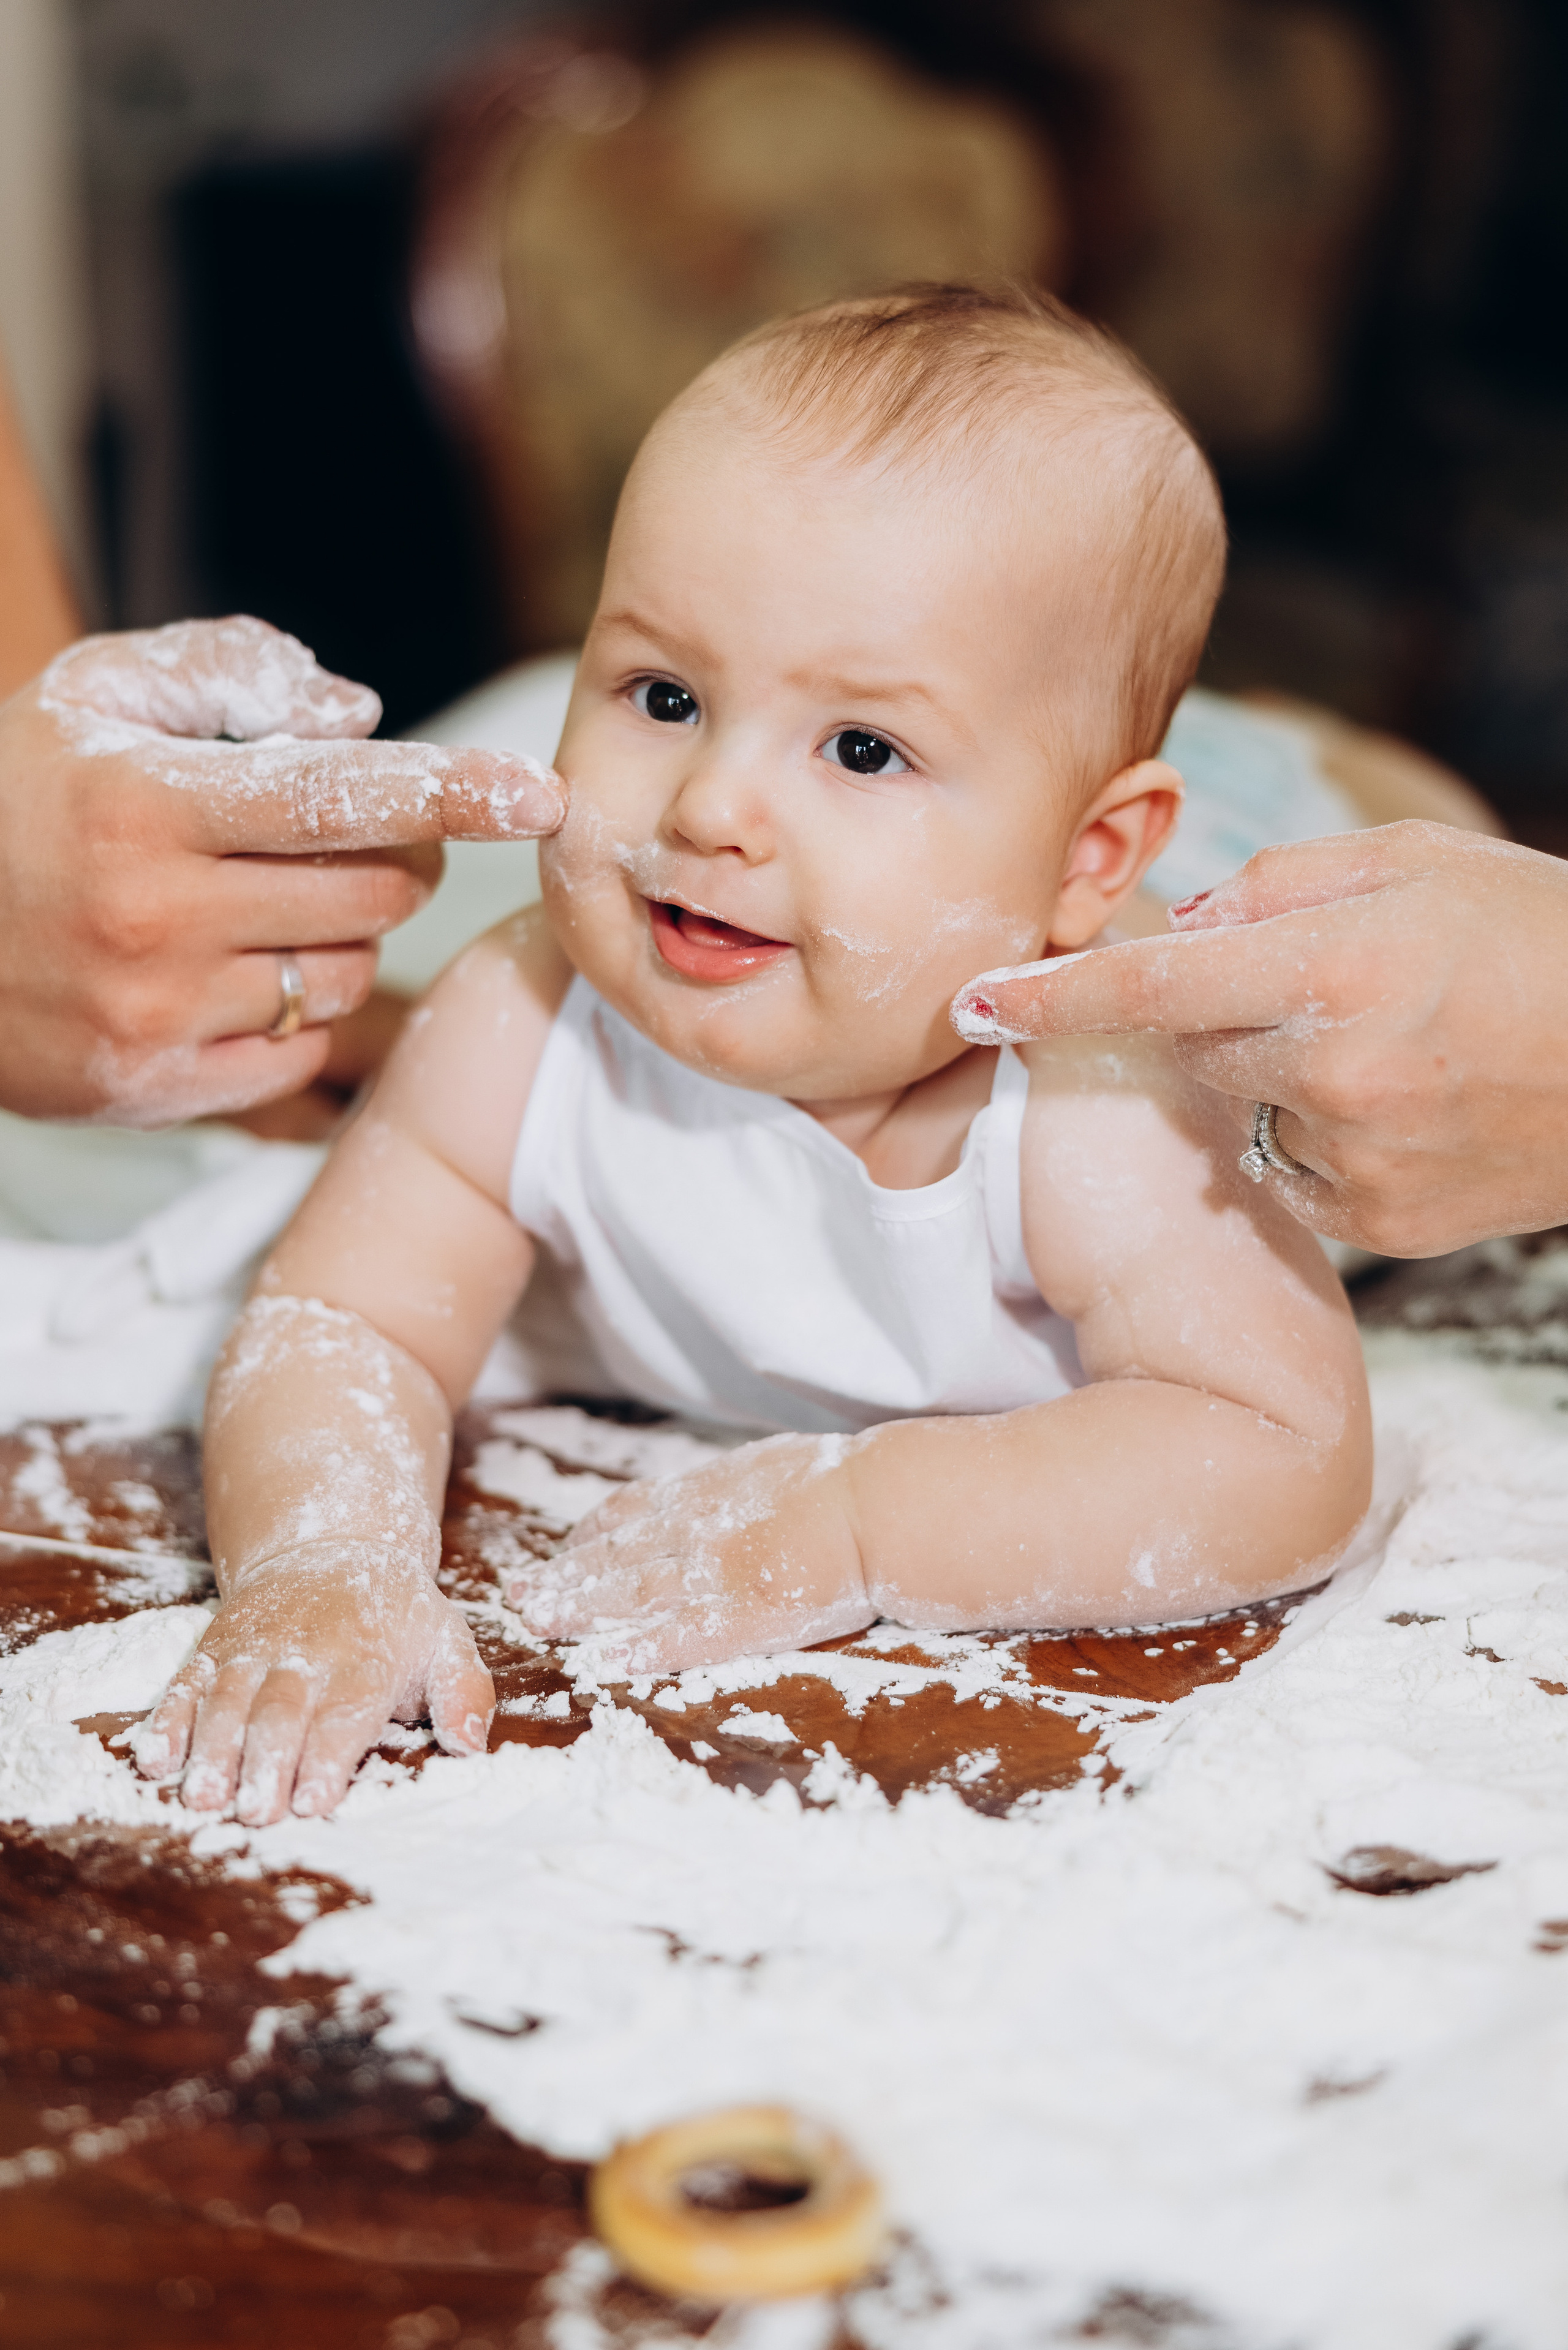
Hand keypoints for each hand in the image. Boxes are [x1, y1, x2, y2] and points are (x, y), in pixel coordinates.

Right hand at [0, 616, 565, 1124]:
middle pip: (377, 896)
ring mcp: (155, 1018)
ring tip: (262, 904)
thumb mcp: (92, 694)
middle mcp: (155, 919)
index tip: (539, 793)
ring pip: (346, 977)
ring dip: (341, 938)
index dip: (453, 791)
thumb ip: (229, 674)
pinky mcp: (154, 1092)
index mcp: (145, 807)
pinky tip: (229, 973)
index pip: (339, 796)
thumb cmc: (14, 797)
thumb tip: (359, 713)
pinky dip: (291, 1013)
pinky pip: (298, 1056)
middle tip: (352, 837)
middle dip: (394, 859)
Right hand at [136, 1541, 493, 1823]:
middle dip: (266, 1764)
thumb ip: (465, 1692)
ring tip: (202, 1797)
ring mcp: (253, 1649)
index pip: (344, 1715)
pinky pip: (186, 1682)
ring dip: (211, 1750)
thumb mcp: (446, 1640)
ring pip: (227, 1700)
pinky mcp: (215, 1647)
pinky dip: (168, 1720)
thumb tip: (473, 1744)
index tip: (313, 1802)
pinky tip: (156, 1760)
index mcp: (365, 1662)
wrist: (332, 1541)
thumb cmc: (395, 1614)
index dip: (327, 1759)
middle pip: (280, 1712)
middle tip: (255, 1813)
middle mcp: (304, 1654)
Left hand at [501, 1435, 871, 1676]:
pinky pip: (681, 1637)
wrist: (879, 1506)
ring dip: (582, 1610)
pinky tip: (607, 1662)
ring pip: (634, 1593)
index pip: (635, 1513)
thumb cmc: (846, 1481)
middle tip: (519, 1593)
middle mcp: (700, 1530)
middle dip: (566, 1576)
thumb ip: (742, 1484)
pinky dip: (642, 1648)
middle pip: (618, 1555)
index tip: (566, 1548)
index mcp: (711, 1492)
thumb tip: (731, 1489)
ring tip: (537, 1622)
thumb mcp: (779, 1466)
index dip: (594, 1535)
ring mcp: (716, 1574)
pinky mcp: (742, 1617)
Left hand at [952, 822, 1567, 1255]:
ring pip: (1249, 1116)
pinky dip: (1325, 1144)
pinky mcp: (1381, 1225)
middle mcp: (1332, 1067)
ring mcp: (1357, 1156)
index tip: (972, 1002)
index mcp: (1332, 963)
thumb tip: (1187, 923)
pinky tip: (1405, 1112)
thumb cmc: (1536, 937)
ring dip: (1282, 1082)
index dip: (1053, 996)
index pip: (1152, 984)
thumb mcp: (1414, 863)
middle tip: (1320, 989)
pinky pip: (1299, 1178)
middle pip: (1197, 1049)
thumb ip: (1279, 882)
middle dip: (1226, 1017)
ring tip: (1390, 1051)